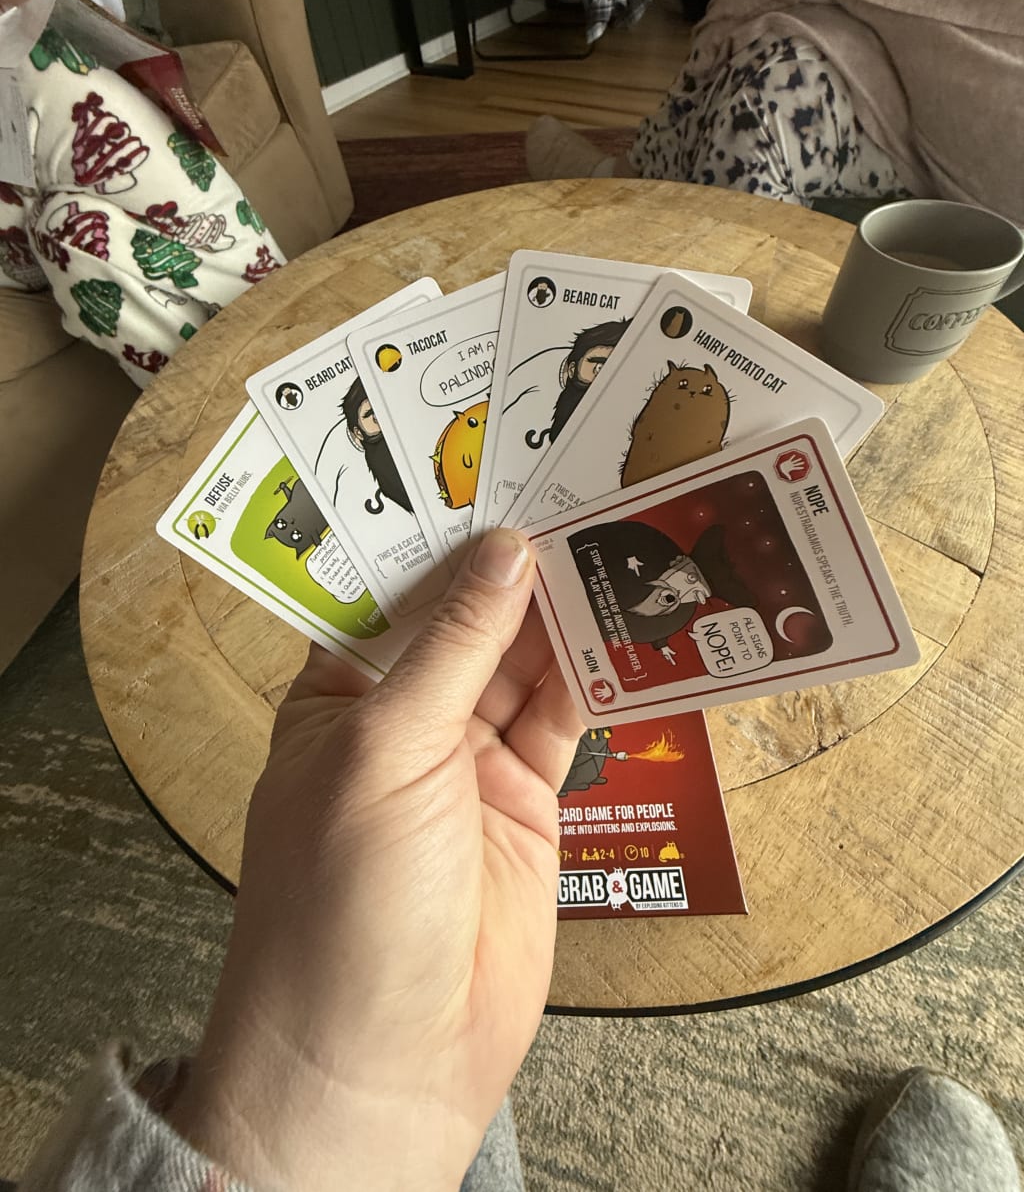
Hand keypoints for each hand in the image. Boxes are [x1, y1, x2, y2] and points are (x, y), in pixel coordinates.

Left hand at [168, 529, 580, 1191]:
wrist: (385, 1064)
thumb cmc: (342, 907)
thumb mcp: (386, 754)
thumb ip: (451, 650)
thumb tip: (504, 552)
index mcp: (337, 696)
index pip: (390, 590)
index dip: (441, 532)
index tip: (498, 468)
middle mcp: (401, 720)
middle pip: (467, 620)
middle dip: (519, 564)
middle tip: (583, 491)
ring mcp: (466, 763)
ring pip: (526, 664)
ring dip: (569, 614)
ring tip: (622, 542)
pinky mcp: (527, 805)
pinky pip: (568, 722)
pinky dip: (601, 679)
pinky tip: (633, 631)